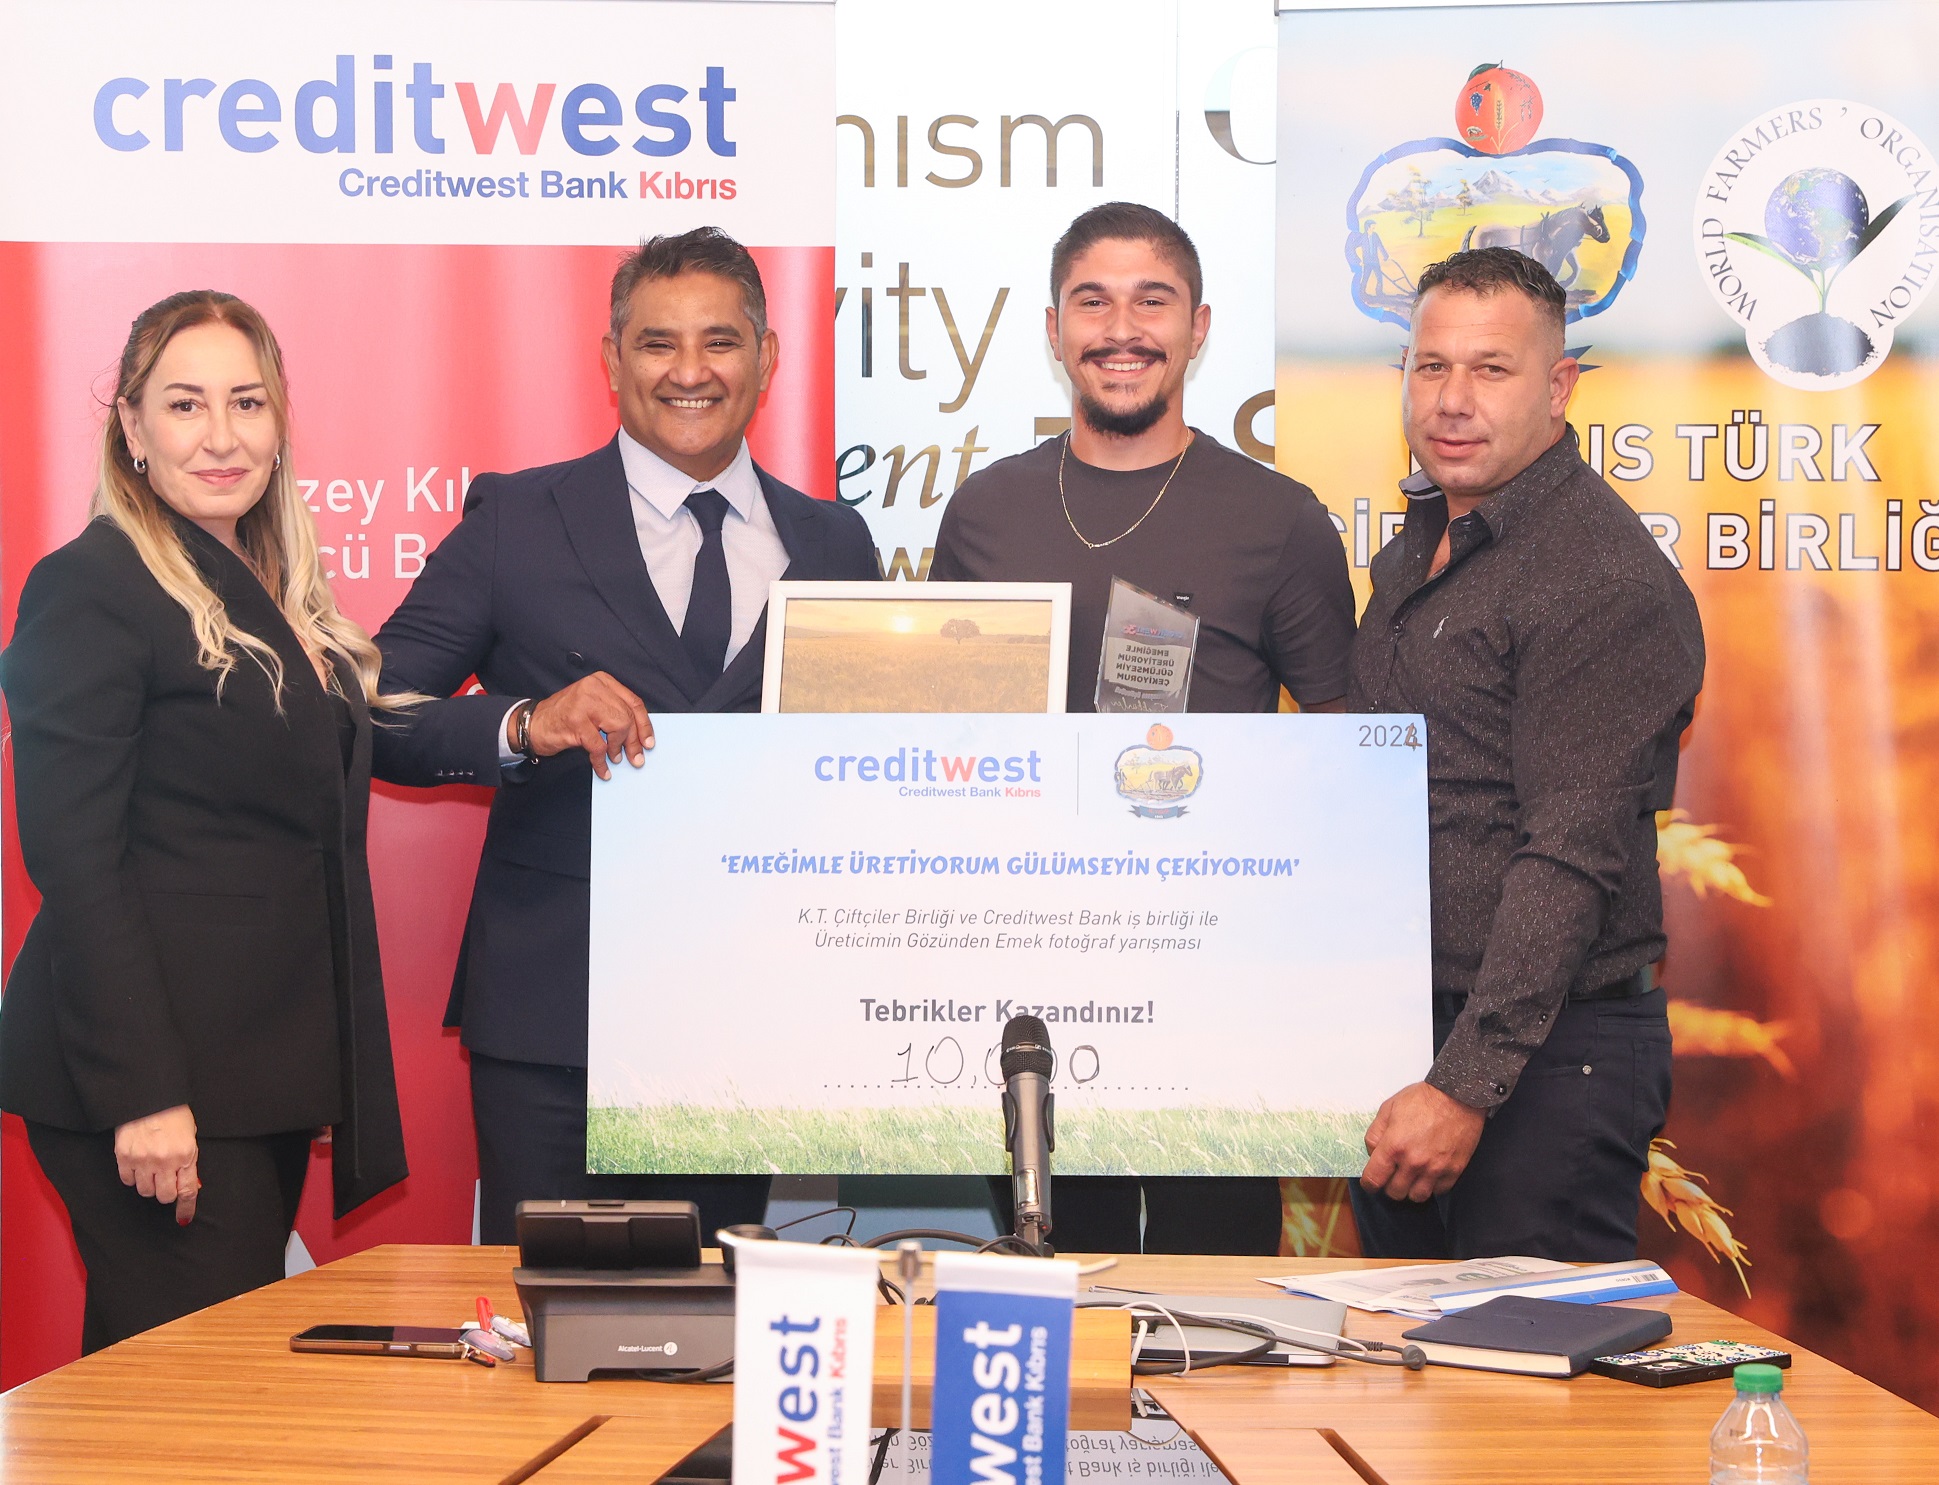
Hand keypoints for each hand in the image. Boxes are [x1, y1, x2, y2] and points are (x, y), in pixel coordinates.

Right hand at [114, 1104, 199, 1224]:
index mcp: (186, 1154)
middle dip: (166, 1192)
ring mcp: (143, 1160)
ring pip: (145, 1191)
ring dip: (149, 1185)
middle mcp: (164, 1161)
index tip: (183, 1218)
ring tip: (151, 1168)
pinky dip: (133, 1177)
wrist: (148, 1097)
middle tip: (165, 1180)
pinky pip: (128, 1181)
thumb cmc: (173, 1114)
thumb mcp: (189, 1136)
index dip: (186, 1207)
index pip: (187, 1190)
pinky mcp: (124, 1157)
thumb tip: (189, 1185)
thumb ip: (188, 1161)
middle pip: (164, 1196)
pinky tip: (137, 1164)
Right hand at [523, 672, 654, 780]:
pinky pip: (598, 746)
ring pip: (618, 727)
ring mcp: (583, 702)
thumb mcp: (593, 707)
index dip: (644, 725)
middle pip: (628, 716)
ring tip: (615, 759)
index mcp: (602, 681)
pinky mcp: (575, 721)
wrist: (533, 725)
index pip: (634, 703)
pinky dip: (602, 762)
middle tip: (635, 758)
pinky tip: (602, 769)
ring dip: (618, 749)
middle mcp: (594, 687)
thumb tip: (640, 736)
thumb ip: (615, 713)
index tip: (649, 742)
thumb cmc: (565, 718)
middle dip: (633, 741)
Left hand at [1359, 1081, 1486, 1202]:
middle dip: (1389, 1185)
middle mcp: (1414, 1162)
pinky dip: (1432, 1185)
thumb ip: (1375, 1134)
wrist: (1458, 1096)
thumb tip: (1372, 1154)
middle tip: (1393, 1174)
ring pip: (1417, 1196)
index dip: (1369, 1184)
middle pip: (1395, 1192)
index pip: (1374, 1179)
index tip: (1371, 1182)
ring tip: (1412, 1175)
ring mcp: (1435, 1168)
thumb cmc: (1424, 1099)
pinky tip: (1429, 1172)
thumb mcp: (1388, 1108)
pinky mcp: (1454, 1170)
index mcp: (1394, 1146)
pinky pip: (1438, 1191)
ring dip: (1411, 1189)